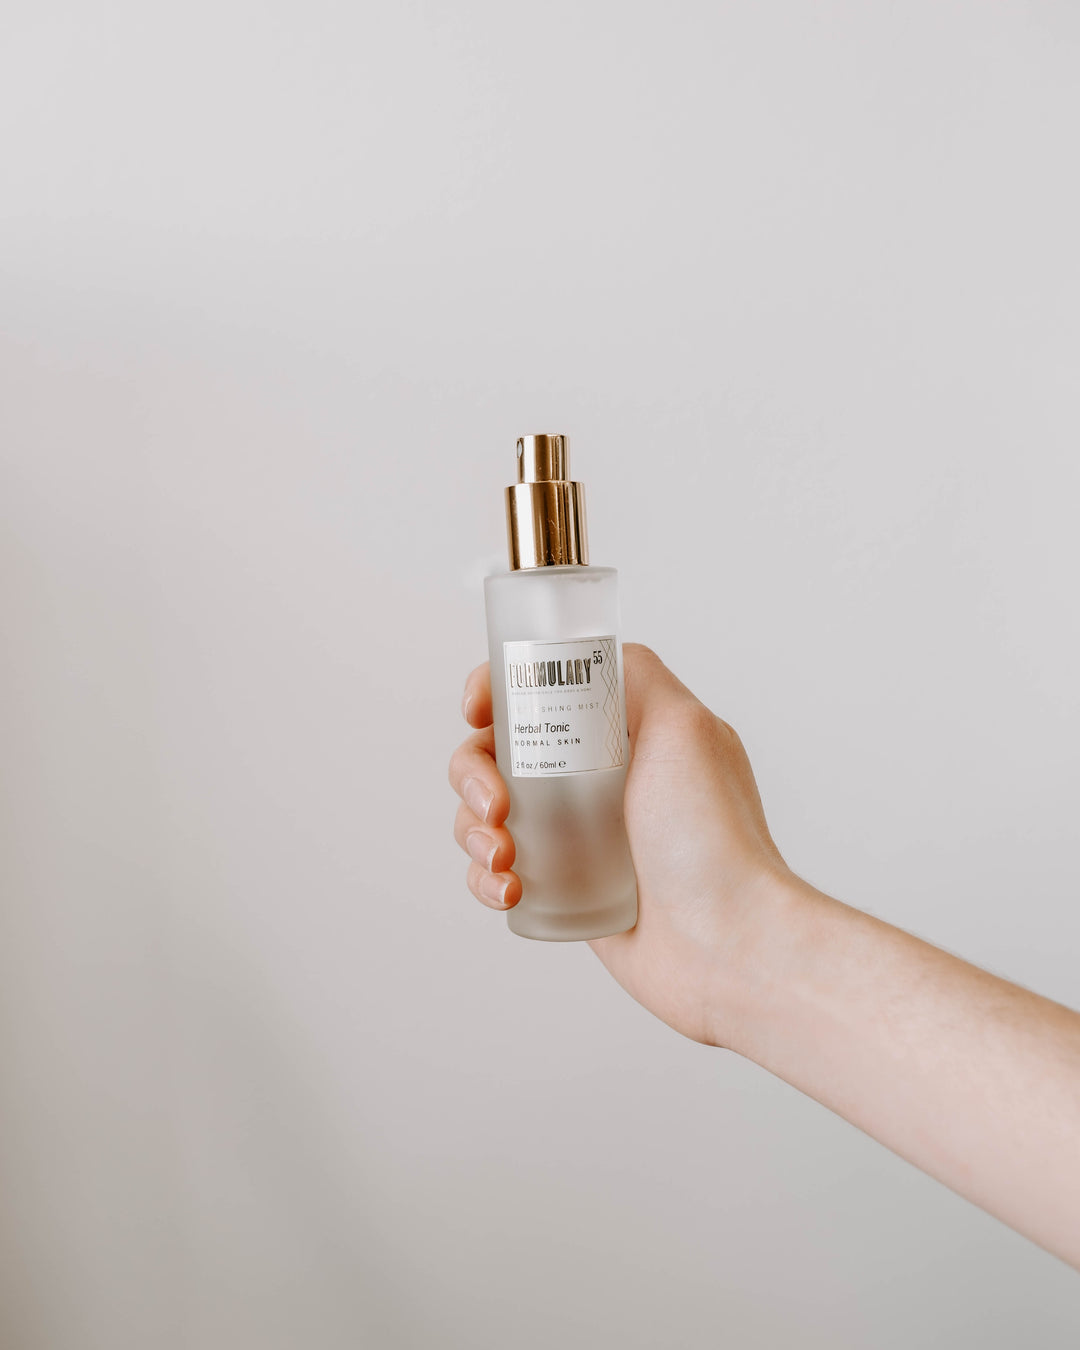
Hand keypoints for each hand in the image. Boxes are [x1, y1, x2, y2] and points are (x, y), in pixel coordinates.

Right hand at [448, 644, 790, 1045]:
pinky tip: (507, 891)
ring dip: (472, 829)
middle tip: (496, 804)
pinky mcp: (562, 892)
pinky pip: (496, 873)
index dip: (498, 692)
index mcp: (624, 736)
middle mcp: (598, 782)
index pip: (542, 693)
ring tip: (502, 857)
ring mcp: (578, 839)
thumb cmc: (712, 838)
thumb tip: (594, 652)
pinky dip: (483, 878)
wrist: (729, 944)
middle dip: (474, 772)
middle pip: (499, 753)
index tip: (477, 710)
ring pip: (487, 814)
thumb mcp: (685, 726)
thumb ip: (638, 676)